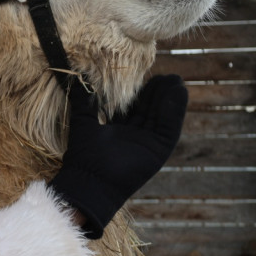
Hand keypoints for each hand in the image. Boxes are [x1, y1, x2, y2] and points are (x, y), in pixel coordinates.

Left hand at [49, 74, 187, 238]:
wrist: (89, 180)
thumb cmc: (82, 155)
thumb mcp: (83, 122)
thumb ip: (82, 102)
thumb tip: (77, 81)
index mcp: (118, 132)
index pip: (133, 107)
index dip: (140, 92)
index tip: (145, 75)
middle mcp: (135, 138)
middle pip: (150, 110)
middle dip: (158, 92)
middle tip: (165, 75)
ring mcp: (148, 145)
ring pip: (162, 117)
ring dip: (169, 98)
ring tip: (175, 80)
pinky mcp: (159, 151)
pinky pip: (170, 127)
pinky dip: (175, 111)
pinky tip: (178, 93)